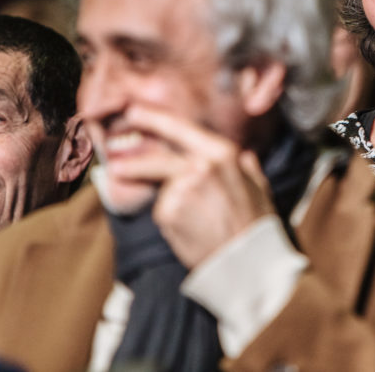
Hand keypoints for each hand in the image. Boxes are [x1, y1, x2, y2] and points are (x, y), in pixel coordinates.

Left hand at [105, 105, 276, 267]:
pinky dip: (169, 219)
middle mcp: (200, 164)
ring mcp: (181, 187)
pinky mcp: (168, 212)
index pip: (179, 127)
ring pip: (161, 187)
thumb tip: (245, 157)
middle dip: (132, 161)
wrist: (248, 261)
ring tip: (189, 219)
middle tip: (115, 166)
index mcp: (222, 152)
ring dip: (165, 200)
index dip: (153, 118)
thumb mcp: (258, 186)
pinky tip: (188, 231)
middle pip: (156, 157)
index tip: (133, 112)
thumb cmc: (255, 224)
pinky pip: (162, 210)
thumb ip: (247, 167)